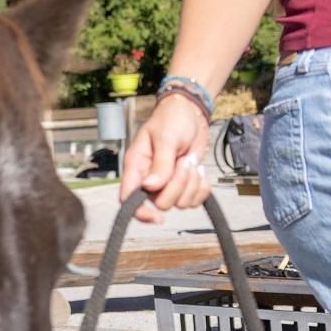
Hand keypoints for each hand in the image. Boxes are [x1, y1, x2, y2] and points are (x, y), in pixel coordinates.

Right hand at [118, 95, 213, 224]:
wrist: (191, 114)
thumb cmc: (172, 120)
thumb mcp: (165, 138)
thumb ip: (160, 163)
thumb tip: (150, 187)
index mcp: (136, 167)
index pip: (129, 199)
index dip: (140, 212)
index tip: (157, 216)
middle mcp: (149, 179)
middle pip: (161, 203)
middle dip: (178, 184)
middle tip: (183, 162)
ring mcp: (167, 184)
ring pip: (180, 202)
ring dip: (191, 183)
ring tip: (189, 160)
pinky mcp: (184, 185)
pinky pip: (194, 200)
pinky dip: (201, 187)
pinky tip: (198, 170)